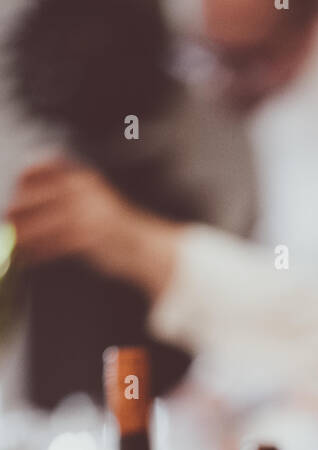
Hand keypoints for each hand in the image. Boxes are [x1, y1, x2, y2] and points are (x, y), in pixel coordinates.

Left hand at [9, 159, 130, 264]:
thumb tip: (32, 205)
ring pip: (43, 223)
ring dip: (23, 234)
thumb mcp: (95, 200)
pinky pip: (53, 245)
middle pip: (39, 196)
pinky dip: (38, 252)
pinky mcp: (86, 239)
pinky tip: (28, 256)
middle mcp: (84, 192)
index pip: (48, 166)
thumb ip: (68, 196)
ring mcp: (85, 215)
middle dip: (18, 209)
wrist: (145, 248)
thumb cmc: (117, 229)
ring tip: (12, 242)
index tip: (18, 186)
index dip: (27, 176)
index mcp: (84, 179)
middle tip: (7, 220)